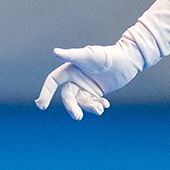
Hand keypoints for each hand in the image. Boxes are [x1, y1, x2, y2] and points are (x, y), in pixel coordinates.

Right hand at [35, 0, 169, 119]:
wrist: (128, 60)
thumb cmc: (108, 55)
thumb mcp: (90, 56)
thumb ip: (72, 55)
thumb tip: (55, 52)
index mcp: (70, 69)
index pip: (53, 81)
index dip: (45, 92)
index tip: (41, 106)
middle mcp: (76, 78)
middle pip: (68, 97)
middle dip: (72, 107)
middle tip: (78, 117)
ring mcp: (86, 86)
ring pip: (81, 102)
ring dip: (89, 107)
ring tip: (100, 108)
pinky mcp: (97, 92)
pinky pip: (92, 103)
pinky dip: (97, 106)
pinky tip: (105, 106)